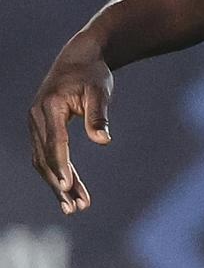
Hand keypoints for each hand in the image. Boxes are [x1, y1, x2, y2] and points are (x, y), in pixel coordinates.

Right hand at [28, 46, 109, 214]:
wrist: (78, 59)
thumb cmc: (92, 74)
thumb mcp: (100, 90)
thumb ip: (99, 115)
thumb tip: (104, 141)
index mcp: (49, 107)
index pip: (55, 142)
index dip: (61, 166)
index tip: (68, 187)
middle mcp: (36, 118)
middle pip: (46, 158)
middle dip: (60, 184)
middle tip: (76, 208)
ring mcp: (35, 124)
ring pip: (43, 161)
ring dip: (57, 184)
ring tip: (75, 207)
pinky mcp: (40, 129)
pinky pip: (45, 156)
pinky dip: (56, 173)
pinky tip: (68, 190)